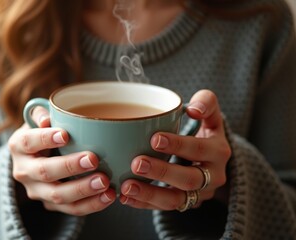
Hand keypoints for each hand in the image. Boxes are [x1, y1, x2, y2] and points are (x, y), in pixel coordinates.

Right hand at [9, 107, 115, 215]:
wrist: (39, 156)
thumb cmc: (46, 132)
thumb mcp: (40, 118)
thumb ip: (42, 113)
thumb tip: (46, 119)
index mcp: (19, 146)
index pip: (28, 142)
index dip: (45, 139)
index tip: (65, 135)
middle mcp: (24, 171)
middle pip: (44, 172)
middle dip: (69, 167)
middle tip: (93, 159)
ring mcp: (37, 191)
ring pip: (57, 195)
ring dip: (83, 190)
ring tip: (104, 182)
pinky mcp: (51, 205)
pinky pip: (71, 209)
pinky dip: (91, 204)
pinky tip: (108, 196)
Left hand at [119, 89, 230, 210]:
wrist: (212, 160)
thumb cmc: (205, 132)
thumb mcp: (212, 116)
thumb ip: (207, 102)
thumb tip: (194, 108)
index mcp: (218, 151)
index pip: (199, 149)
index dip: (178, 145)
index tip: (154, 138)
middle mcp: (212, 176)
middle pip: (188, 178)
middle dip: (162, 172)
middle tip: (137, 163)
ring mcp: (199, 194)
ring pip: (176, 200)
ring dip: (150, 194)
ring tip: (126, 187)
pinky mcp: (185, 204)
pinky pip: (164, 208)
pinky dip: (144, 204)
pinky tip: (125, 197)